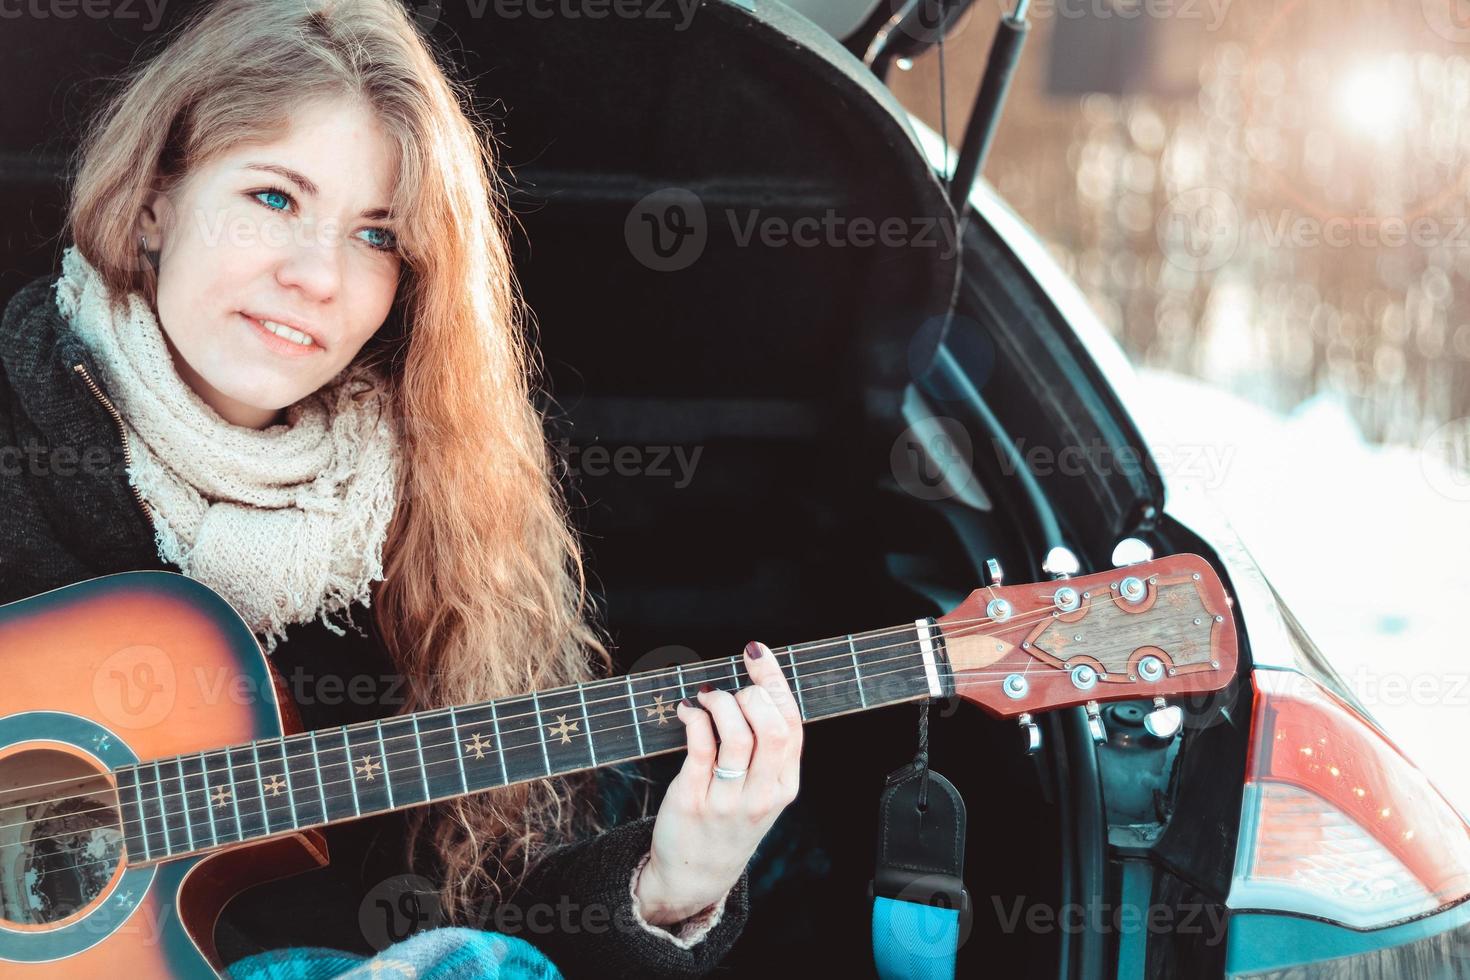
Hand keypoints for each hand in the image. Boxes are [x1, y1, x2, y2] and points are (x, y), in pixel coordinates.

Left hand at [634, 640, 803, 924]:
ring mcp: (728, 799)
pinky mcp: (693, 799)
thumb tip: (755, 684)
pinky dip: (693, 717)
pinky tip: (687, 710)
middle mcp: (762, 793)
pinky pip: (699, 746)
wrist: (697, 875)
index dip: (774, 680)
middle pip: (770, 727)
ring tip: (705, 699)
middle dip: (749, 693)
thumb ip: (766, 749)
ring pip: (736, 733)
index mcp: (785, 785)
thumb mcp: (762, 791)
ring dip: (719, 702)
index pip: (791, 724)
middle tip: (729, 691)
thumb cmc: (729, 822)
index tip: (755, 651)